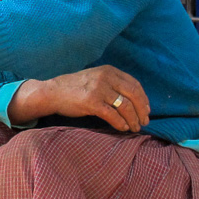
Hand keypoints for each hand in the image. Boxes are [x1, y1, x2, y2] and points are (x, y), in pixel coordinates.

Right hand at [11, 65, 150, 131]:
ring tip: (135, 127)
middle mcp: (106, 77)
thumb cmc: (74, 88)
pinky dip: (120, 123)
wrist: (52, 92)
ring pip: (125, 106)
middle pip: (134, 94)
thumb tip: (133, 99)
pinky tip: (122, 128)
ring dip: (133, 119)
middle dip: (142, 110)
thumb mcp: (95, 78)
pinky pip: (112, 115)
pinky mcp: (91, 102)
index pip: (134, 84)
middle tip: (144, 121)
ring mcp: (98, 89)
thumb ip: (112, 83)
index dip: (144, 99)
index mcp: (109, 70)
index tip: (146, 110)